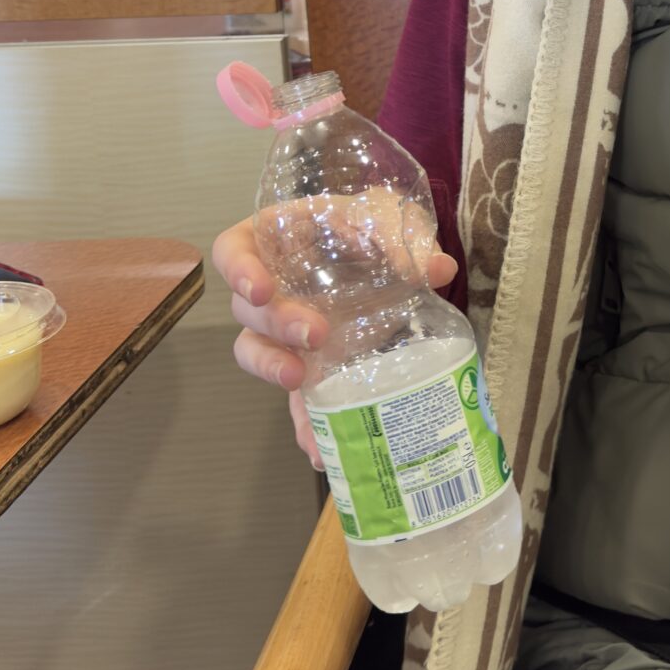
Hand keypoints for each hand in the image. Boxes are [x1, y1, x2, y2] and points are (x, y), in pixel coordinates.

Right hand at [212, 200, 457, 468]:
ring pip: (256, 352)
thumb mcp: (390, 218)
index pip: (234, 251)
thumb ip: (406, 238)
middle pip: (248, 309)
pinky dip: (305, 423)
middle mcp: (272, 287)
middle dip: (276, 324)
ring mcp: (286, 331)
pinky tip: (319, 451)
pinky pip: (295, 397)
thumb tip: (436, 267)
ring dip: (271, 368)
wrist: (392, 256)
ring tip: (297, 381)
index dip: (238, 270)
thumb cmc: (374, 225)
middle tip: (314, 334)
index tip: (259, 289)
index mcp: (279, 240)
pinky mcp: (308, 366)